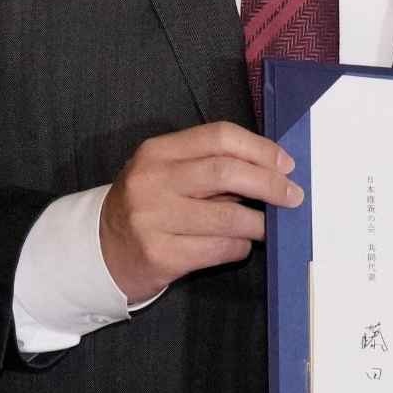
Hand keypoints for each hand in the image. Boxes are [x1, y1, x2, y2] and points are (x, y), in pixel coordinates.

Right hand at [99, 121, 302, 304]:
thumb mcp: (169, 172)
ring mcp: (152, 220)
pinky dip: (239, 246)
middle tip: (293, 195)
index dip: (260, 148)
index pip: (219, 136)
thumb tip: (273, 169)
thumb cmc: (150, 204)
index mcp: (158, 151)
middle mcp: (152, 181)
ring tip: (270, 224)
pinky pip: (216, 249)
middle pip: (226, 172)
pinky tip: (242, 244)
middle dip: (269, 183)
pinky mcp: (158, 256)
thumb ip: (211, 164)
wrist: (99, 252)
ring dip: (259, 222)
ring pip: (226, 216)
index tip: (286, 163)